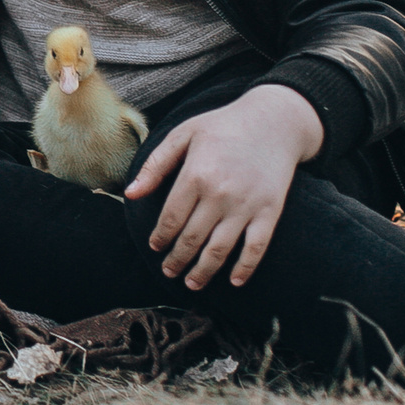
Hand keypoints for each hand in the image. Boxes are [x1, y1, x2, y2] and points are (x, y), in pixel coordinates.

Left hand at [123, 84, 323, 290]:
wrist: (274, 121)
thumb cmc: (223, 126)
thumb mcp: (184, 134)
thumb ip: (156, 165)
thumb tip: (130, 194)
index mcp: (195, 175)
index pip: (171, 218)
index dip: (160, 237)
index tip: (155, 247)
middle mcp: (220, 194)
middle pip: (192, 238)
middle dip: (177, 259)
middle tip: (168, 271)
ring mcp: (246, 205)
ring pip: (219, 249)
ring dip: (203, 271)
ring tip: (192, 283)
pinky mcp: (269, 211)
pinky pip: (256, 248)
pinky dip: (245, 268)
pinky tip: (234, 281)